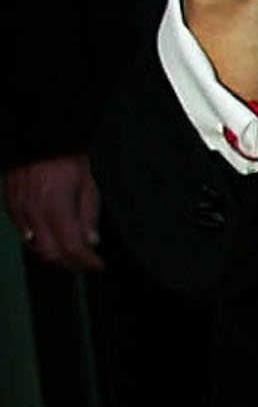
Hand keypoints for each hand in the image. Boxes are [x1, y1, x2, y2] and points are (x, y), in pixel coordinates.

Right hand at [4, 155, 103, 272]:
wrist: (38, 140)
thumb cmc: (67, 161)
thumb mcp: (88, 186)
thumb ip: (89, 216)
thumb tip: (91, 243)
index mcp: (56, 206)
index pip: (71, 247)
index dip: (86, 261)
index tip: (98, 266)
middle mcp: (34, 213)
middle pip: (50, 254)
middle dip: (70, 263)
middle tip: (86, 264)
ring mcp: (18, 212)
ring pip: (34, 247)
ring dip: (54, 255)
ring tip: (72, 255)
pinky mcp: (9, 208)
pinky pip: (23, 234)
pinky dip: (39, 243)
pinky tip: (52, 241)